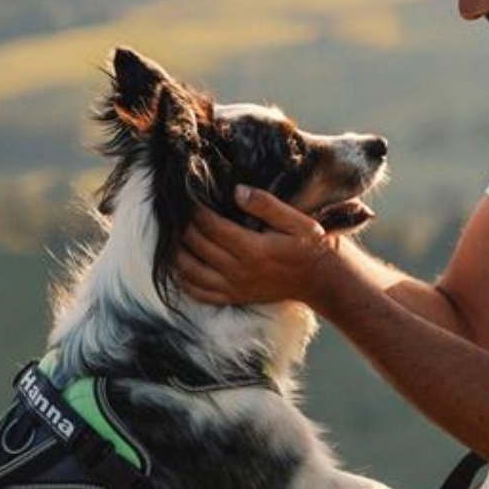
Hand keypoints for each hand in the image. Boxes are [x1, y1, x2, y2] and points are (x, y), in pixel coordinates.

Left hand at [176, 186, 339, 306]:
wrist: (321, 280)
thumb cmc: (311, 246)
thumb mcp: (297, 221)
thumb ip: (266, 205)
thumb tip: (237, 191)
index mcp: (253, 249)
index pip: (211, 226)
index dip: (194, 210)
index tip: (185, 195)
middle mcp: (240, 270)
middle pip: (197, 245)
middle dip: (180, 226)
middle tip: (172, 211)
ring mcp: (235, 287)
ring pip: (191, 271)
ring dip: (175, 253)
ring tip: (167, 235)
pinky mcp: (235, 298)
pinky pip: (200, 294)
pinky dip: (184, 281)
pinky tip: (178, 267)